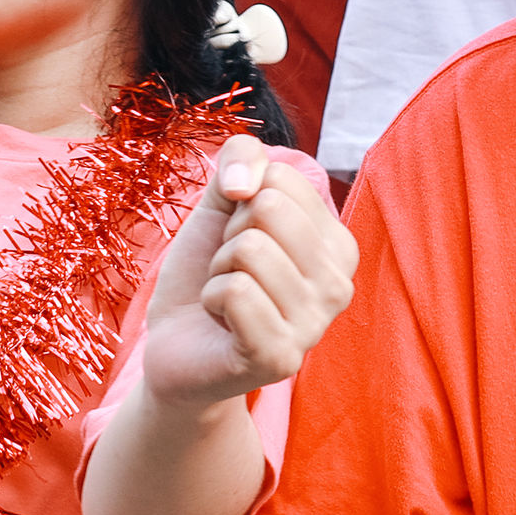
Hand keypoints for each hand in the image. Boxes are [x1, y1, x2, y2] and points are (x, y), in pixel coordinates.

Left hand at [132, 137, 357, 409]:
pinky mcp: (282, 358)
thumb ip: (242, 156)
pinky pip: (236, 292)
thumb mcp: (221, 200)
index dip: (243, 203)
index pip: (282, 178)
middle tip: (232, 271)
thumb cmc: (208, 270)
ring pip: (250, 250)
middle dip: (230, 236)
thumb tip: (247, 186)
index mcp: (338, 245)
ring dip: (220, 271)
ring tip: (228, 298)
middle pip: (268, 208)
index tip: (242, 241)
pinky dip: (212, 298)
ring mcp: (315, 325)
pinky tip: (223, 322)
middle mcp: (339, 285)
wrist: (176, 343)